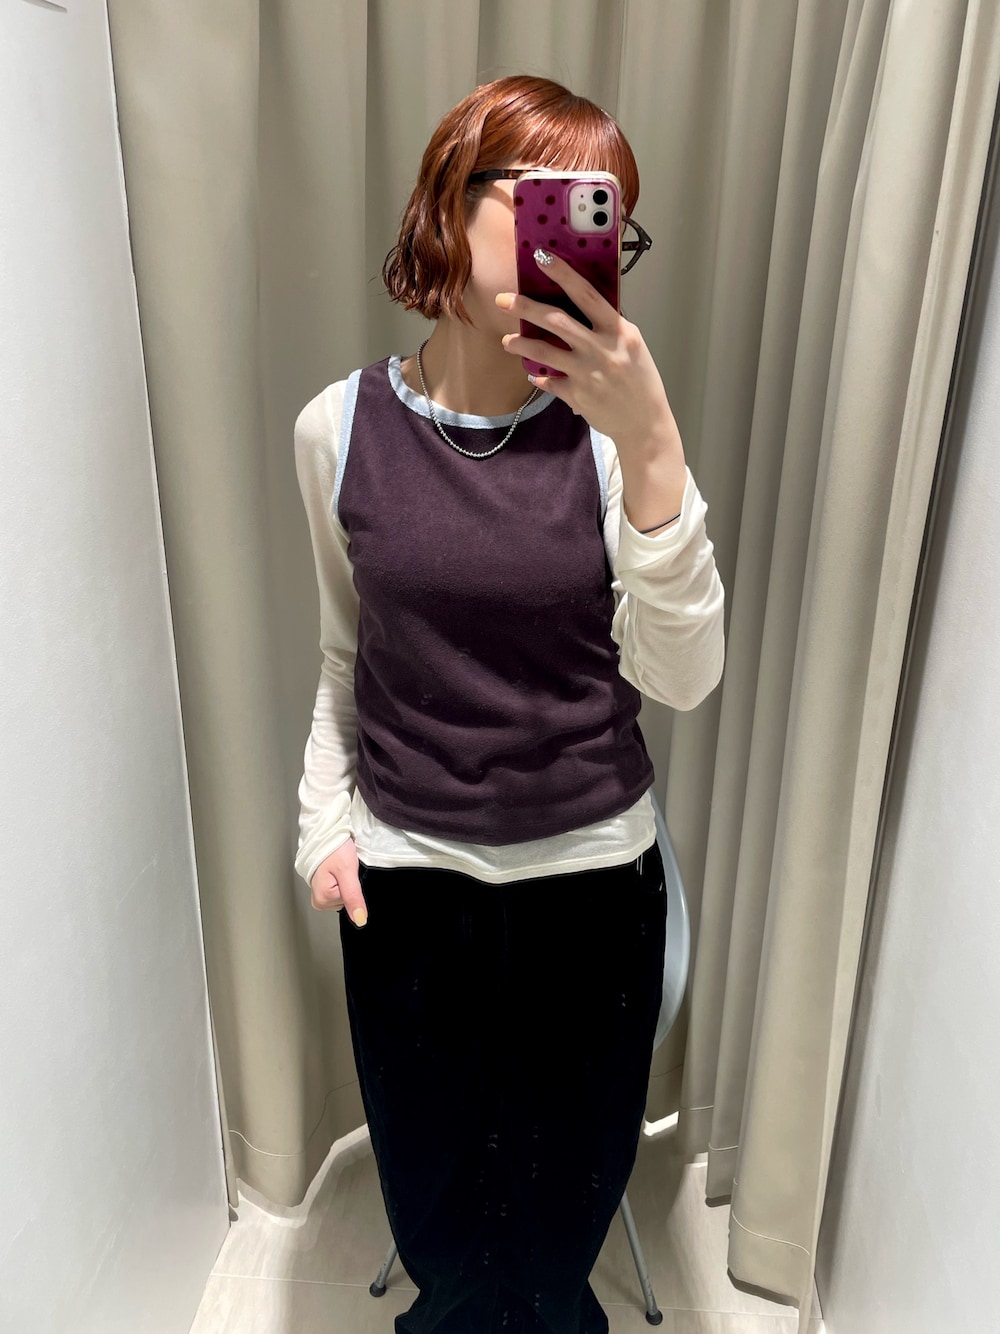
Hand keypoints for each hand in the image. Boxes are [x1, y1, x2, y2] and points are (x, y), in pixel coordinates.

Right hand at [310, 837, 367, 926]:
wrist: (325, 832)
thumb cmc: (333, 848)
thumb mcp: (347, 872)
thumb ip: (353, 897)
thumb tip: (360, 920)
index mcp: (322, 899)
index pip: (350, 903)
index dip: (353, 887)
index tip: (346, 873)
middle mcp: (318, 900)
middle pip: (346, 900)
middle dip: (350, 885)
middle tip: (343, 869)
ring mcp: (320, 894)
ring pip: (345, 895)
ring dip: (347, 881)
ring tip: (340, 868)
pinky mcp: (324, 887)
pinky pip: (341, 889)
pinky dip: (344, 880)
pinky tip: (338, 870)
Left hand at [496, 249, 676, 456]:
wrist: (645, 423)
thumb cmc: (640, 381)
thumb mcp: (632, 346)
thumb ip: (608, 326)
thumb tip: (580, 305)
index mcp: (618, 331)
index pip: (586, 294)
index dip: (562, 274)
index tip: (541, 257)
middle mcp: (601, 349)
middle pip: (556, 321)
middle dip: (525, 307)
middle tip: (503, 300)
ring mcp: (587, 374)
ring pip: (544, 352)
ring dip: (520, 344)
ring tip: (508, 341)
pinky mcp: (577, 396)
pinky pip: (548, 382)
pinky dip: (538, 377)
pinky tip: (532, 373)